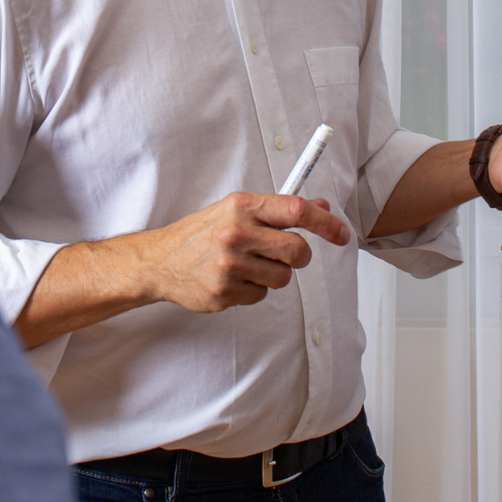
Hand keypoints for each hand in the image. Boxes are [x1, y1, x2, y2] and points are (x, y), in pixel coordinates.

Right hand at [126, 192, 353, 313]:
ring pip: (282, 278)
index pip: (296, 209)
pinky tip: (232, 280)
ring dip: (273, 274)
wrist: (159, 261)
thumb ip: (278, 210)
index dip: (325, 223)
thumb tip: (322, 209)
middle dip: (297, 257)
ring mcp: (228, 265)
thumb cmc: (203, 232)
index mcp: (241, 206)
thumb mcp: (237, 210)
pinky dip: (253, 290)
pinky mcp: (223, 292)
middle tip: (283, 255)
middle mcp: (235, 233)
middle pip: (297, 251)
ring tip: (248, 266)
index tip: (342, 234)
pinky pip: (261, 296)